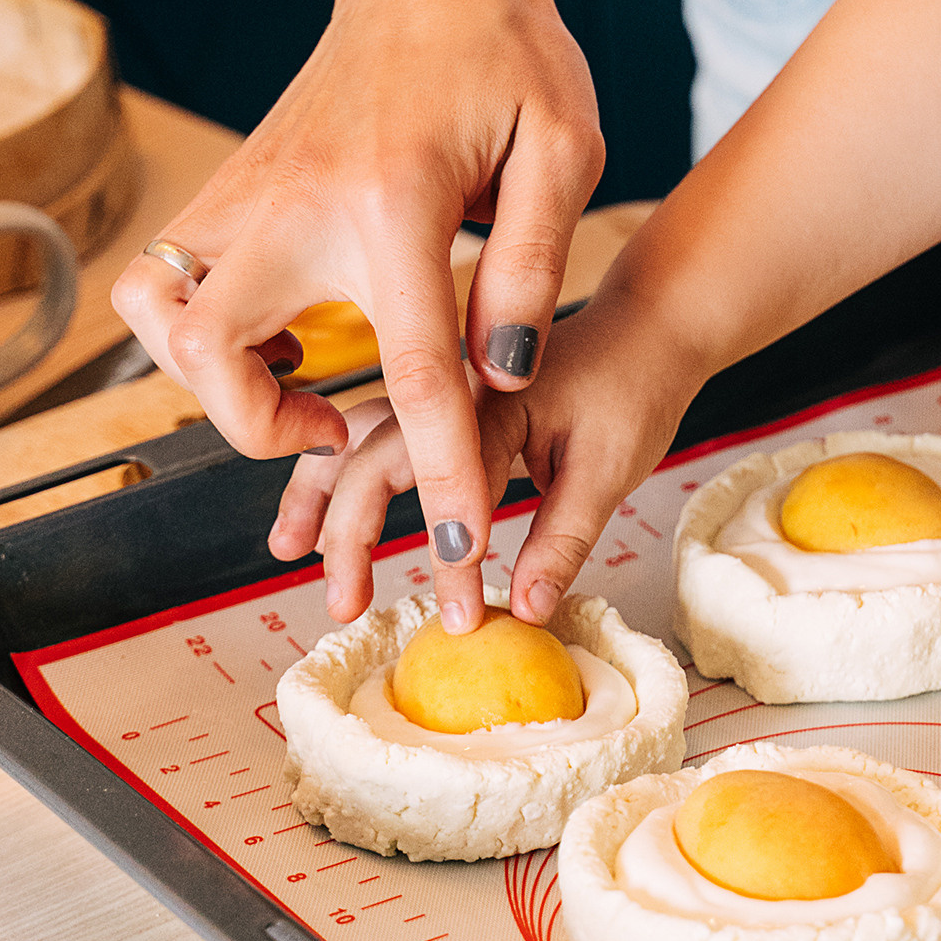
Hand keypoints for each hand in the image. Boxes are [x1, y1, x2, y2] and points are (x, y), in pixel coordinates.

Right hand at [111, 0, 604, 632]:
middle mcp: (292, 201)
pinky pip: (167, 281)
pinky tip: (281, 330)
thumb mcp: (561, 148)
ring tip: (296, 384)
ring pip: (157, 318)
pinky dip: (197, 330)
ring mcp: (244, 188)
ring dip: (209, 378)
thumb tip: (503, 378)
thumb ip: (532, 267)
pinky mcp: (228, 181)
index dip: (438, 469)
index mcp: (391, 201)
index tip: (455, 548)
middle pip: (216, 358)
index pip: (412, 370)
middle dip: (262, 428)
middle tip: (340, 428)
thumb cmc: (508, 49)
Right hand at [264, 267, 702, 625]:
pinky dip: (338, 464)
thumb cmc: (637, 384)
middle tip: (342, 605)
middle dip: (349, 532)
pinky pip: (376, 427)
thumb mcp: (611, 467)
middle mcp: (454, 386)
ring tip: (288, 547)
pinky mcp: (444, 395)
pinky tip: (318, 501)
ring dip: (318, 489)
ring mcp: (442, 386)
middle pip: (374, 453)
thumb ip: (563, 539)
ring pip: (357, 433)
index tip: (458, 618)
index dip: (445, 558)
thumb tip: (524, 611)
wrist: (651, 321)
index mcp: (494, 399)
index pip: (448, 484)